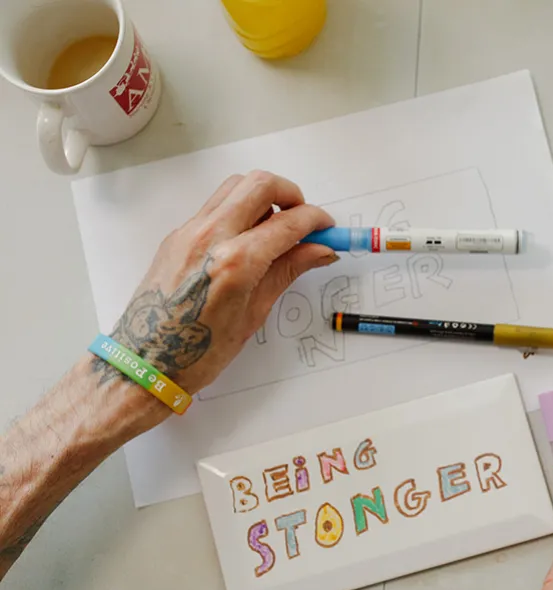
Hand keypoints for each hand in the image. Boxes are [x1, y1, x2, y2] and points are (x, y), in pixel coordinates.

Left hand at [92, 170, 335, 395]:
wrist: (146, 363)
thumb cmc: (198, 352)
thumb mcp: (254, 313)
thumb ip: (287, 271)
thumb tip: (319, 251)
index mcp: (235, 262)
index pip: (288, 223)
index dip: (316, 221)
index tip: (327, 229)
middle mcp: (210, 236)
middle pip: (260, 184)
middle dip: (291, 194)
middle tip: (303, 220)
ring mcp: (189, 231)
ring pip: (235, 187)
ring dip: (263, 197)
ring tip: (276, 229)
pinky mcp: (177, 235)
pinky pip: (215, 207)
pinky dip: (240, 211)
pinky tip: (248, 241)